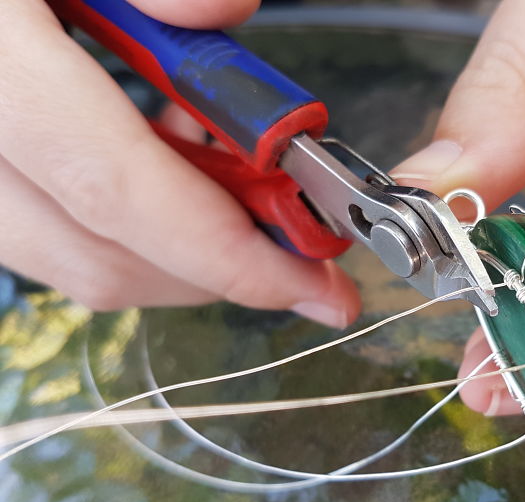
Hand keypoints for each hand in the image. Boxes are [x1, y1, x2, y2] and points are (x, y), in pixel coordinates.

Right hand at [0, 0, 359, 327]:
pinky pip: (43, 231)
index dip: (227, 253)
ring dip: (172, 246)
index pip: (114, 188)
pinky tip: (163, 157)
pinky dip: (122, 221)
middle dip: (216, 269)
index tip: (315, 284)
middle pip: (98, 256)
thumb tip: (220, 14)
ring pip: (69, 258)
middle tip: (294, 240)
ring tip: (230, 179)